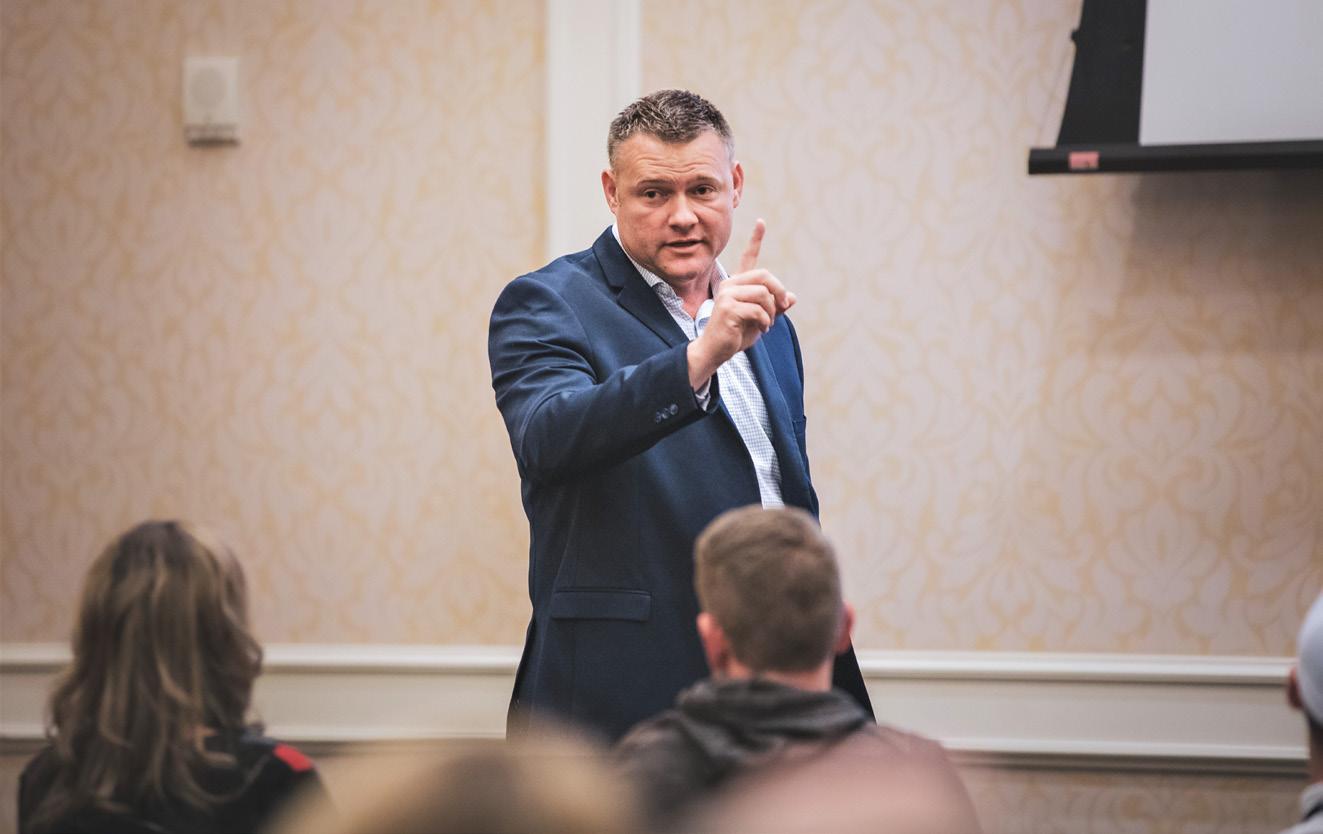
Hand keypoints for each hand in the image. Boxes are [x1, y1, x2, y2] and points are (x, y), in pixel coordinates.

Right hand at [687, 219, 796, 388]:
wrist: (715, 351)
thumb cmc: (736, 335)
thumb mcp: (761, 320)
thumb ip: (775, 307)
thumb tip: (792, 298)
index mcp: (737, 284)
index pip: (748, 258)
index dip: (755, 239)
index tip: (761, 222)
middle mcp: (730, 284)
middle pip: (765, 276)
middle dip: (779, 293)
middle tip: (781, 309)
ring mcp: (727, 295)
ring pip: (764, 294)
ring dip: (771, 312)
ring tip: (766, 324)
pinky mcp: (728, 308)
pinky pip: (759, 310)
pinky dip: (765, 322)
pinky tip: (761, 329)